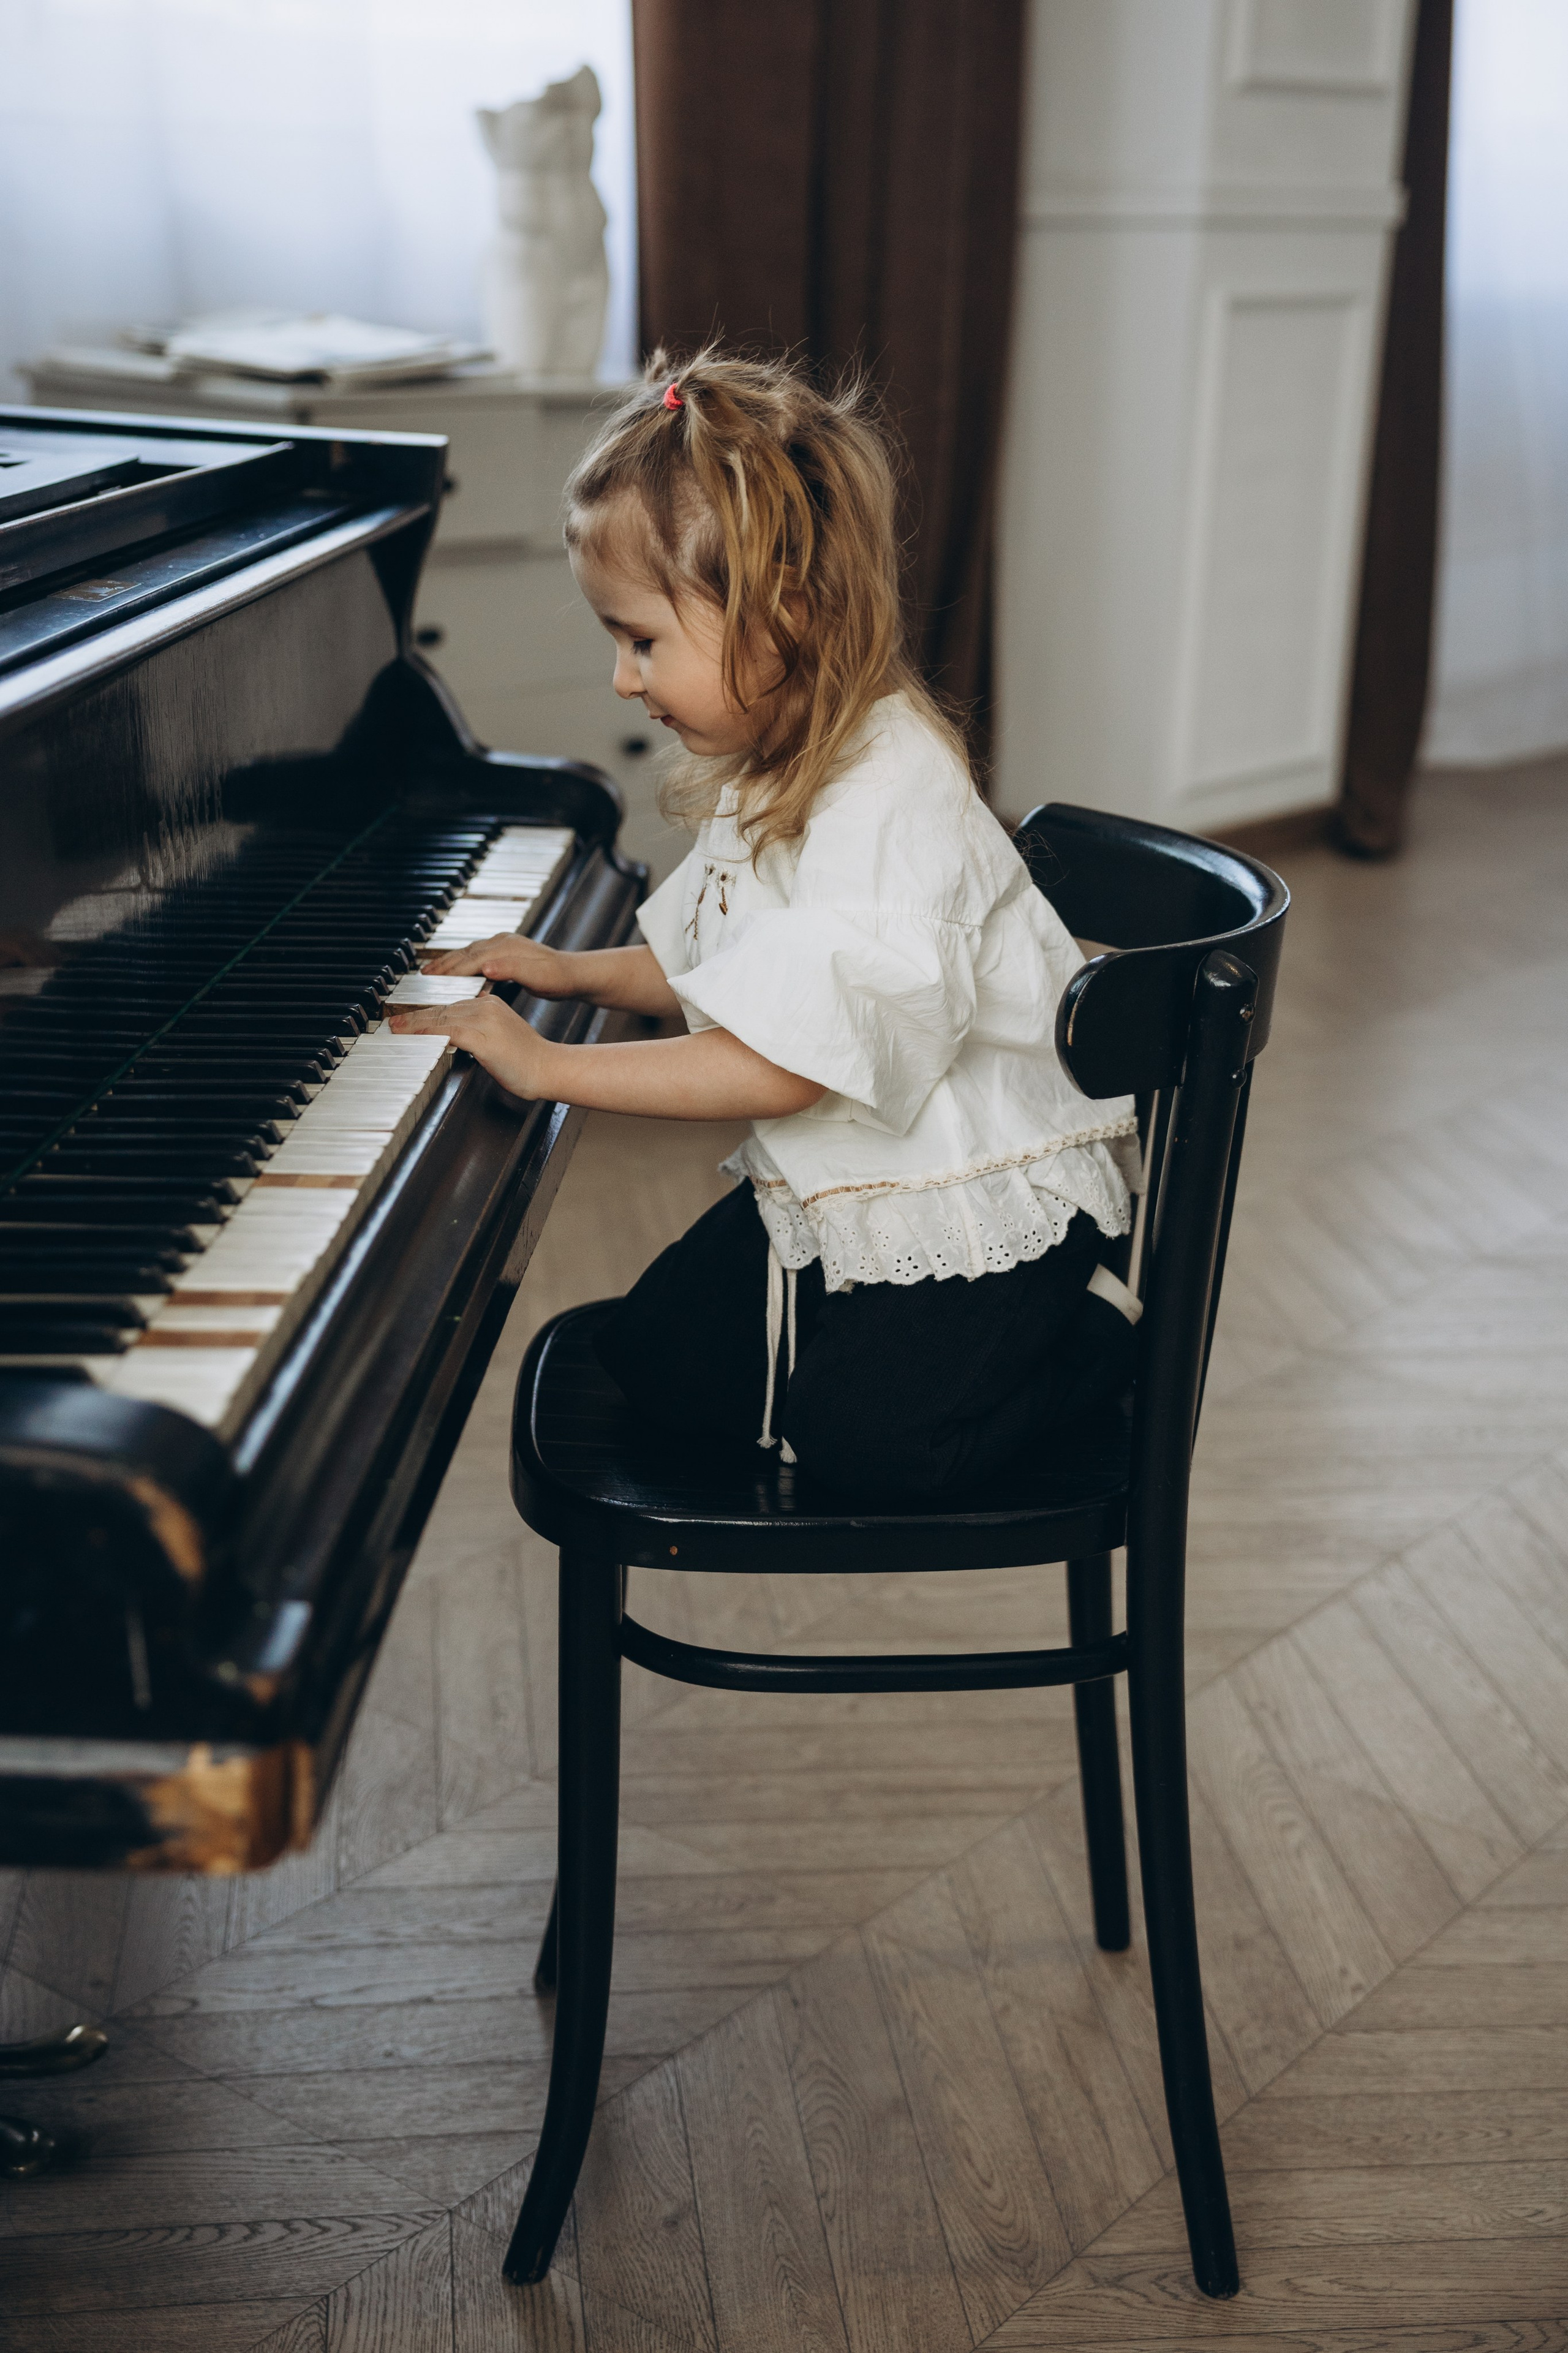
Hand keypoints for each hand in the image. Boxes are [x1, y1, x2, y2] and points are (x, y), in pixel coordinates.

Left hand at [387, 995, 551, 1095]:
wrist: (548, 1068)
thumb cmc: (527, 1060)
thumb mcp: (499, 1037)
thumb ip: (481, 1030)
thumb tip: (460, 1032)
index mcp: (490, 1004)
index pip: (450, 1005)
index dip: (426, 1013)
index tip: (408, 1019)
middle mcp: (486, 1006)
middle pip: (441, 1008)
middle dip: (414, 1016)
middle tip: (393, 1022)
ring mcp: (485, 1020)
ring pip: (441, 1017)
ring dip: (414, 1023)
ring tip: (396, 1028)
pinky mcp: (483, 1036)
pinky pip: (448, 1030)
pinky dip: (428, 1031)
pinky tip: (414, 1034)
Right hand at [422, 934, 575, 994]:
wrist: (573, 974)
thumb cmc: (557, 977)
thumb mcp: (536, 976)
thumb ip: (511, 970)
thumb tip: (486, 966)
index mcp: (506, 948)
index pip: (470, 959)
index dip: (449, 970)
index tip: (431, 979)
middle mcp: (502, 942)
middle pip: (465, 953)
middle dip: (442, 964)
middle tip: (423, 975)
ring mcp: (503, 945)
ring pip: (468, 952)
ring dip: (449, 962)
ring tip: (432, 971)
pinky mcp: (505, 952)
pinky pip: (476, 955)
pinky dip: (462, 962)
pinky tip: (457, 970)